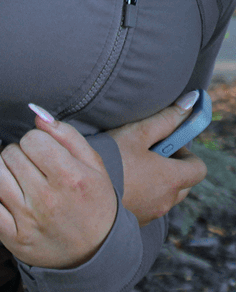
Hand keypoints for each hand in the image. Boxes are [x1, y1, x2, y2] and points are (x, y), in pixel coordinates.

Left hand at [0, 108, 116, 268]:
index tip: (44, 149)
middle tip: (33, 164)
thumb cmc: (95, 200)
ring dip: (5, 170)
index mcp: (71, 176)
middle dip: (20, 153)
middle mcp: (47, 197)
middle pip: (12, 154)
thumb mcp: (94, 164)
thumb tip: (39, 117)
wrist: (92, 248)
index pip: (33, 139)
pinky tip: (9, 192)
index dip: (37, 140)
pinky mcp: (11, 236)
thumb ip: (67, 136)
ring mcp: (26, 219)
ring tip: (19, 176)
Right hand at [110, 96, 207, 225]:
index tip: (170, 146)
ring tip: (135, 169)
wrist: (77, 194)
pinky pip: (148, 208)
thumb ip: (169, 118)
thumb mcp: (140, 133)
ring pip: (165, 197)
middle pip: (184, 184)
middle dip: (174, 169)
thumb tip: (193, 100)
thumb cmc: (111, 161)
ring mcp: (148, 216)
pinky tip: (124, 185)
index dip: (188, 154)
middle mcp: (164, 202)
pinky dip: (144, 197)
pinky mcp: (132, 224)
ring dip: (158, 184)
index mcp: (171, 180)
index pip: (199, 169)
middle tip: (152, 156)